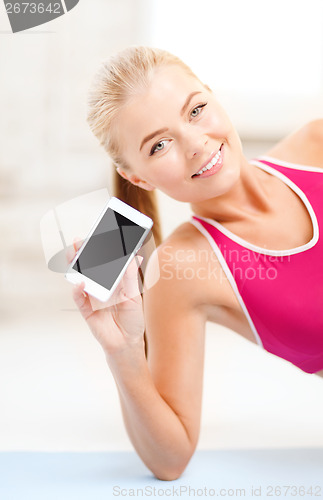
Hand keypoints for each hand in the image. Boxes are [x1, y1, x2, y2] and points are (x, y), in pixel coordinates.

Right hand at [67, 239, 144, 355]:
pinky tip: (80, 282)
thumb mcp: (134, 297)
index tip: (98, 234)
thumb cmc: (133, 319)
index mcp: (112, 280)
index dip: (99, 248)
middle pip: (88, 266)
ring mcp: (91, 296)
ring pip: (79, 278)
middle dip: (83, 253)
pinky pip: (78, 298)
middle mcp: (100, 286)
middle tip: (80, 240)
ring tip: (74, 254)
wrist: (127, 343)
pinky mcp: (85, 309)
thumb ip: (130, 278)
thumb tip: (133, 257)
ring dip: (75, 266)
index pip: (104, 261)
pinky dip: (77, 290)